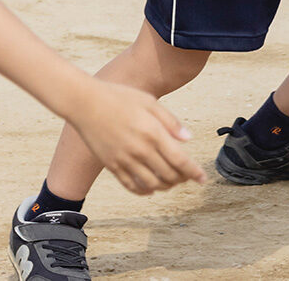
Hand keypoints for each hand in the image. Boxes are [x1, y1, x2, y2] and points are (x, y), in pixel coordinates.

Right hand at [70, 81, 203, 194]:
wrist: (85, 103)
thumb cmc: (119, 97)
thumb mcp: (149, 102)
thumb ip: (170, 122)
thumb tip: (187, 139)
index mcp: (153, 133)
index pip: (180, 161)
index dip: (194, 172)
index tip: (202, 179)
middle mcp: (140, 150)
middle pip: (168, 175)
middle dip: (182, 179)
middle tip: (187, 176)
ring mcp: (124, 160)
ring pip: (152, 184)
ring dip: (165, 186)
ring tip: (171, 181)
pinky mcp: (111, 166)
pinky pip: (131, 186)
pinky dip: (144, 191)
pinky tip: (150, 188)